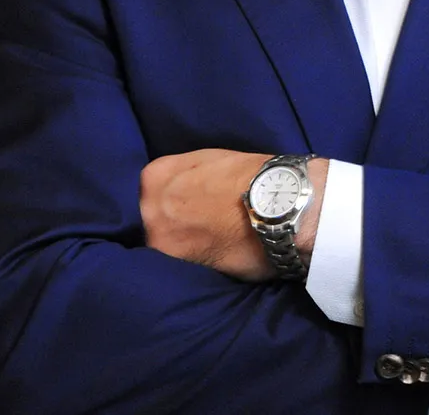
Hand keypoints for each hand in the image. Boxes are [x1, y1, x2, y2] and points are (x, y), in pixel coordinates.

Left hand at [139, 149, 324, 280]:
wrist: (280, 206)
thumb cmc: (253, 177)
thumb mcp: (209, 159)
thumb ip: (183, 176)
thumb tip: (177, 192)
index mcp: (155, 176)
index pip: (148, 193)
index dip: (167, 204)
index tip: (183, 211)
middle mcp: (148, 207)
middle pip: (149, 221)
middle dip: (168, 226)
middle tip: (197, 229)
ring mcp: (160, 240)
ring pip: (161, 247)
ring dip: (178, 249)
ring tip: (207, 246)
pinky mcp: (177, 269)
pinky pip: (177, 268)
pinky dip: (191, 266)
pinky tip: (211, 259)